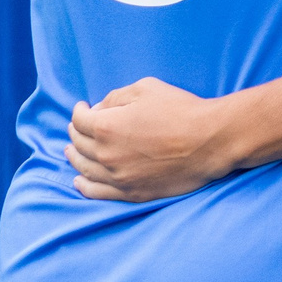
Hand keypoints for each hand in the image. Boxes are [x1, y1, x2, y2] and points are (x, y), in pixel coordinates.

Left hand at [67, 78, 241, 201]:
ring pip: (84, 169)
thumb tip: (99, 109)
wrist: (210, 141)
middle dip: (75, 132)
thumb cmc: (181, 110)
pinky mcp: (131, 193)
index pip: (79, 120)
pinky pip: (98, 192)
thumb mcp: (146, 89)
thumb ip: (116, 97)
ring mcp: (117, 177)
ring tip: (71, 151)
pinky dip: (84, 186)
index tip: (83, 107)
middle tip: (78, 127)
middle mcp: (105, 155)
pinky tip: (79, 180)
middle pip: (78, 144)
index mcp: (106, 127)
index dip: (79, 111)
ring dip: (75, 157)